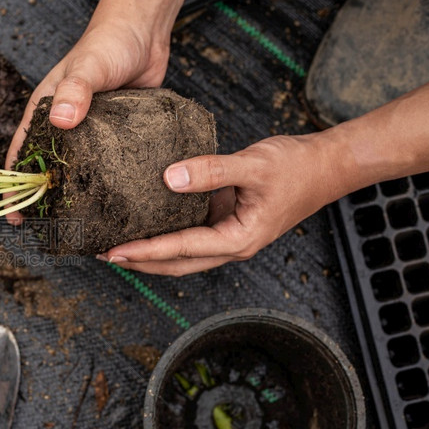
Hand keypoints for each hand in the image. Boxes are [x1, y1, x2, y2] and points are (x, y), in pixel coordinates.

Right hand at [5, 0, 203, 223]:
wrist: (144, 31)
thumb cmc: (107, 44)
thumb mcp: (88, 67)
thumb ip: (74, 91)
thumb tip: (60, 120)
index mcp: (45, 111)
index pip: (21, 153)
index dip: (14, 186)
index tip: (13, 216)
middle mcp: (64, 126)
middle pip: (48, 168)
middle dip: (44, 199)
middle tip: (49, 231)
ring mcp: (91, 133)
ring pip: (78, 171)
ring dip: (77, 195)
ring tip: (82, 226)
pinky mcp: (117, 136)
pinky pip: (108, 165)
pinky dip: (107, 183)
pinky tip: (117, 204)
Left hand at [97, 134, 347, 275]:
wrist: (327, 165)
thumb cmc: (296, 167)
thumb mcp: (253, 165)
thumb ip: (211, 171)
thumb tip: (169, 177)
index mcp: (238, 239)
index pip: (181, 250)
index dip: (145, 252)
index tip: (114, 251)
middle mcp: (230, 245)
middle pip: (175, 263)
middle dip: (139, 262)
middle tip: (102, 254)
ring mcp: (227, 236)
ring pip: (181, 253)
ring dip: (149, 252)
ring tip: (114, 245)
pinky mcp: (226, 222)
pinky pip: (189, 234)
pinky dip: (165, 233)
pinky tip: (144, 221)